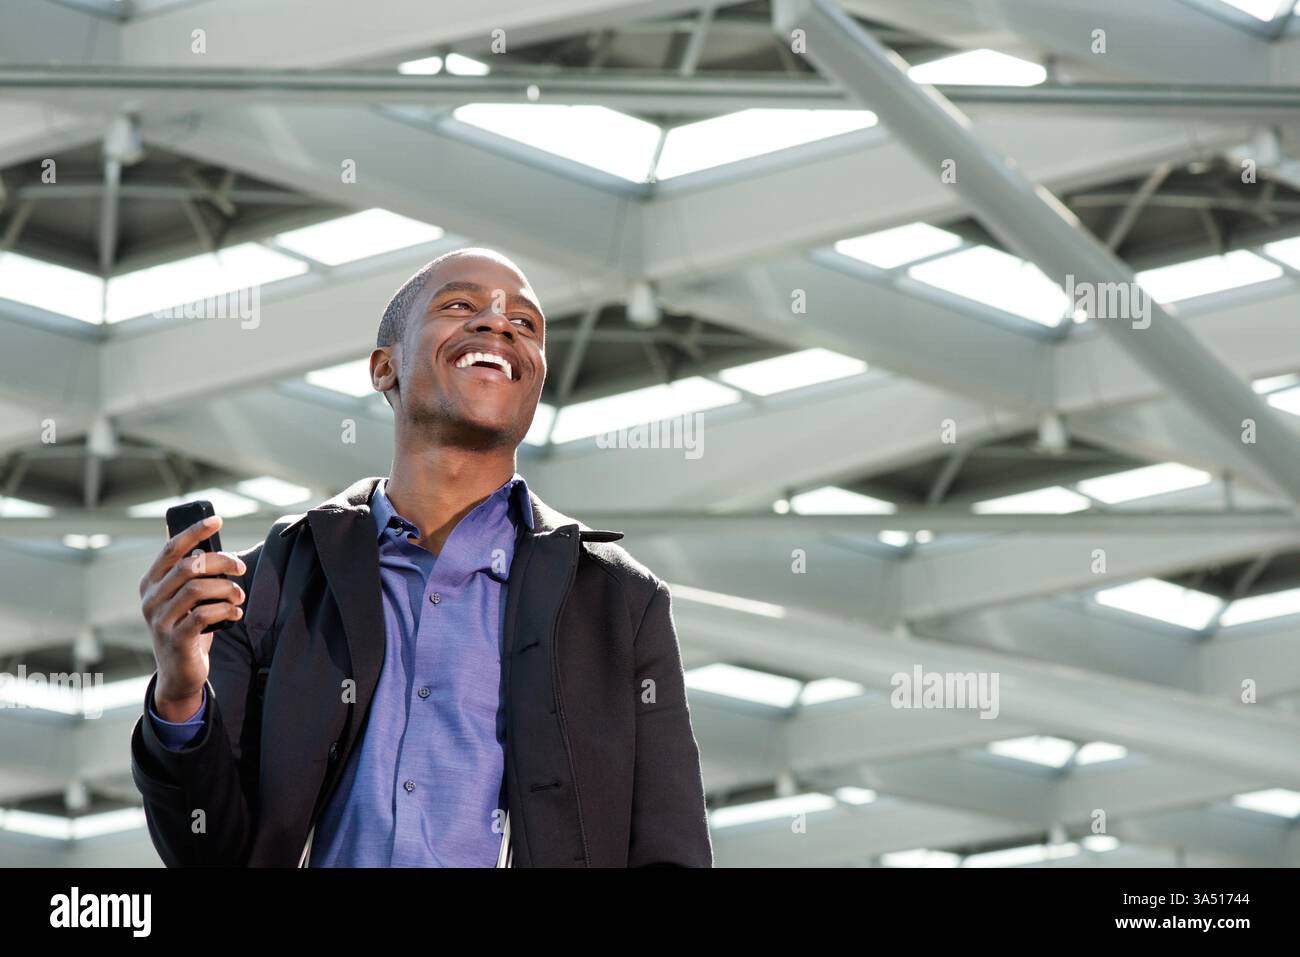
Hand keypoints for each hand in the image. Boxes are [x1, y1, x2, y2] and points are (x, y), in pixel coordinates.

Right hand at [139, 515, 246, 721]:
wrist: (178, 673)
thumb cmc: (185, 626)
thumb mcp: (180, 597)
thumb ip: (183, 570)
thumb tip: (189, 531)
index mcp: (151, 582)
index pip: (171, 548)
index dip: (195, 531)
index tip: (218, 520)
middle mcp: (151, 599)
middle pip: (189, 566)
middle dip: (222, 562)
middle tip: (241, 569)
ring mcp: (160, 620)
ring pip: (198, 589)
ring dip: (227, 589)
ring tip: (239, 597)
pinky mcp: (176, 639)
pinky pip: (204, 615)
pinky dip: (226, 610)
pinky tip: (236, 613)